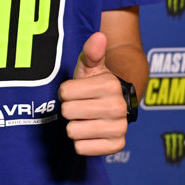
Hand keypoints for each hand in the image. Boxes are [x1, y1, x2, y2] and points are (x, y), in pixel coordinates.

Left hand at [58, 32, 128, 155]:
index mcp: (110, 85)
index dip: (66, 92)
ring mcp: (119, 128)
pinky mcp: (116, 146)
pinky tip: (90, 133)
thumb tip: (99, 36)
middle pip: (67, 112)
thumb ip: (92, 51)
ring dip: (74, 126)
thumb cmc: (94, 84)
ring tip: (85, 118)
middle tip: (81, 105)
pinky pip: (81, 148)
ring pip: (73, 131)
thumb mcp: (90, 66)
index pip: (64, 92)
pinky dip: (81, 142)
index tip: (76, 91)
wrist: (114, 105)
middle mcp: (117, 107)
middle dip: (69, 109)